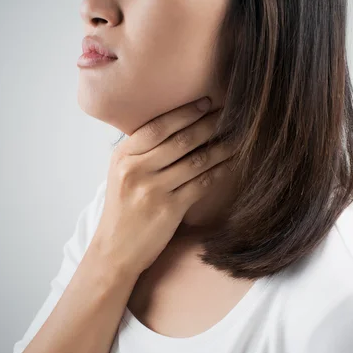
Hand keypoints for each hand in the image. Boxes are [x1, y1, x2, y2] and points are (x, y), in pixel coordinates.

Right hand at [91, 97, 237, 275]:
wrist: (115, 250)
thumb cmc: (123, 209)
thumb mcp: (121, 174)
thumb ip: (142, 151)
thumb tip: (176, 125)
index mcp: (123, 156)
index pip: (158, 126)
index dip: (185, 113)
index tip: (206, 102)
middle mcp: (136, 170)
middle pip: (180, 141)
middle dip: (209, 125)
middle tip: (231, 114)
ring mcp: (152, 190)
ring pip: (196, 161)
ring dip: (221, 147)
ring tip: (238, 136)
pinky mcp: (169, 210)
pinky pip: (201, 184)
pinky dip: (219, 172)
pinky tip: (231, 163)